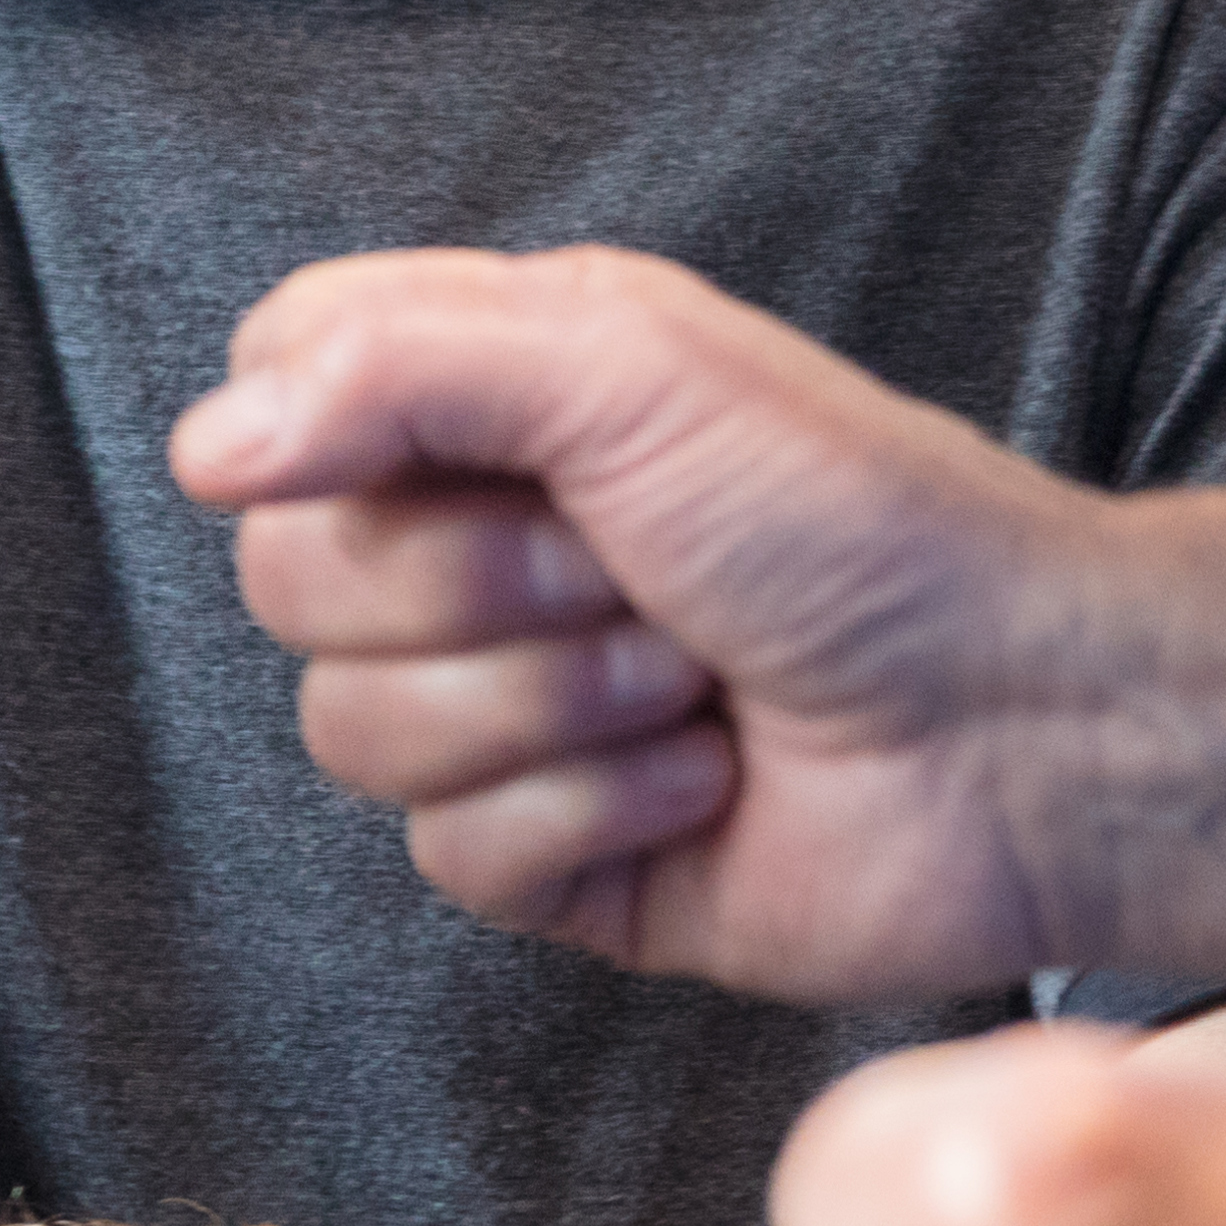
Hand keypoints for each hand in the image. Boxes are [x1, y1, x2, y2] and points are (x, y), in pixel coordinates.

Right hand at [179, 245, 1128, 1002]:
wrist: (1019, 721)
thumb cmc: (861, 519)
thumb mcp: (630, 362)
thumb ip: (393, 362)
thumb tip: (206, 446)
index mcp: (491, 406)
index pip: (277, 394)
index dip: (332, 433)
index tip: (473, 446)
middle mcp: (481, 551)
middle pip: (293, 582)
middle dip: (477, 585)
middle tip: (630, 570)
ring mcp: (509, 714)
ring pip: (355, 733)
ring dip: (551, 705)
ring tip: (689, 678)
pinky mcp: (555, 862)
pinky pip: (452, 859)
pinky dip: (594, 813)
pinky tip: (705, 781)